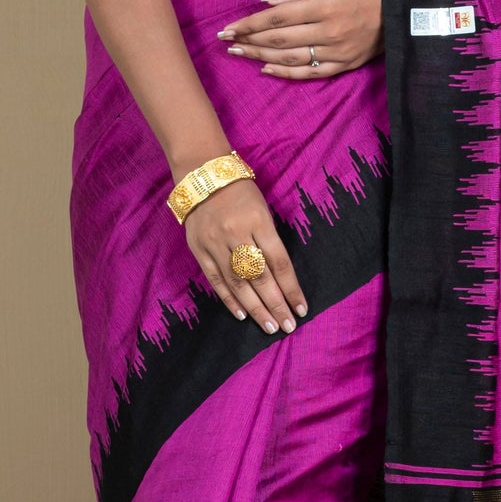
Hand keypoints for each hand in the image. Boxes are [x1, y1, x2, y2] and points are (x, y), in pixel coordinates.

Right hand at [184, 178, 307, 334]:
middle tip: (287, 325)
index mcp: (258, 221)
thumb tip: (282, 280)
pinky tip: (242, 314)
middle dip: (275, 304)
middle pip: (259, 276)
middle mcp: (236, 233)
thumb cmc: (241, 193)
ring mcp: (215, 243)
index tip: (301, 308)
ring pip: (238, 283)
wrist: (202, 175)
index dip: (291, 288)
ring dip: (255, 308)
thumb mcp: (263, 210)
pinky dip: (229, 299)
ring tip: (269, 326)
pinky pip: (216, 279)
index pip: (279, 262)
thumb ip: (270, 242)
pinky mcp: (198, 249)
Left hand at [217, 0, 383, 78]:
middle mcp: (327, 33)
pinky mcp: (344, 65)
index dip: (250, 23)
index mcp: (324, 7)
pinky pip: (310, 73)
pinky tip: (266, 70)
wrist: (404, 9)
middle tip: (225, 40)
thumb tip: (268, 0)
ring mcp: (335, 53)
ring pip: (289, 58)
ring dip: (260, 57)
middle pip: (278, 39)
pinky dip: (286, 73)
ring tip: (238, 53)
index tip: (229, 26)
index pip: (277, 18)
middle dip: (248, 40)